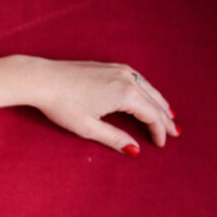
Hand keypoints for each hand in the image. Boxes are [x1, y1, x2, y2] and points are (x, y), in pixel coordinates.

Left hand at [29, 57, 177, 154]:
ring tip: (167, 115)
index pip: (151, 115)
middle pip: (154, 101)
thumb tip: (134, 150)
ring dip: (158, 102)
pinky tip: (146, 95)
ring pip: (147, 88)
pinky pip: (136, 78)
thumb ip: (113, 138)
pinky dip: (146, 89)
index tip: (161, 144)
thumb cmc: (60, 104)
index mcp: (125, 94)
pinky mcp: (109, 66)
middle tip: (176, 132)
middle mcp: (126, 78)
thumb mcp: (87, 127)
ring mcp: (118, 69)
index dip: (158, 131)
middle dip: (164, 118)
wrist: (41, 79)